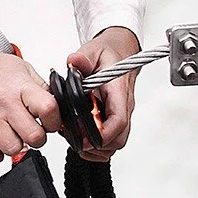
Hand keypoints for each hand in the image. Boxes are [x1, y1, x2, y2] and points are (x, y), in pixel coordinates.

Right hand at [0, 22, 62, 164]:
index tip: (48, 122)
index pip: (50, 109)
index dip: (54, 121)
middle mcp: (3, 100)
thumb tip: (56, 106)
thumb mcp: (18, 66)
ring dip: (14, 146)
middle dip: (36, 139)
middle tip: (28, 131)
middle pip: (35, 137)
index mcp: (19, 84)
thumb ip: (38, 86)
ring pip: (13, 149)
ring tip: (8, 134)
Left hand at [64, 26, 140, 161]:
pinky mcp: (114, 118)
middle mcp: (123, 106)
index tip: (86, 138)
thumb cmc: (109, 54)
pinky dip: (97, 145)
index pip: (118, 119)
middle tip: (76, 139)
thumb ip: (83, 58)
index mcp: (118, 91)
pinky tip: (82, 138)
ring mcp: (120, 114)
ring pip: (115, 143)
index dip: (104, 133)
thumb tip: (73, 62)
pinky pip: (111, 140)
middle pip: (119, 138)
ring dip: (97, 147)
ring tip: (77, 139)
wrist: (120, 52)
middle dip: (97, 144)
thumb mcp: (93, 50)